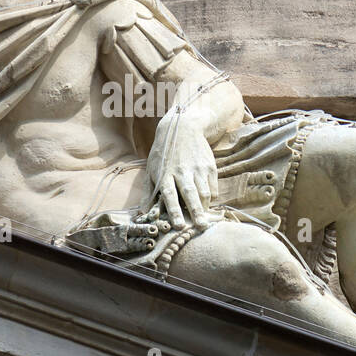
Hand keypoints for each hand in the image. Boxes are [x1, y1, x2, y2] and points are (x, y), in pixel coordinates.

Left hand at [146, 111, 217, 230]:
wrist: (184, 127)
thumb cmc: (164, 151)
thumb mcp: (151, 168)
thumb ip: (148, 191)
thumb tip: (142, 212)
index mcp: (165, 173)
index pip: (170, 195)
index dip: (174, 211)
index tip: (179, 225)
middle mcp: (182, 171)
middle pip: (190, 195)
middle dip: (196, 212)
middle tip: (200, 227)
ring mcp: (198, 168)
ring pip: (204, 192)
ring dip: (204, 208)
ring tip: (203, 221)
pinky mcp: (209, 166)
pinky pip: (212, 187)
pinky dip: (211, 198)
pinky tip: (206, 203)